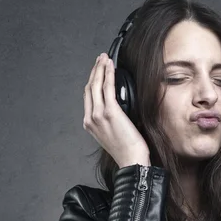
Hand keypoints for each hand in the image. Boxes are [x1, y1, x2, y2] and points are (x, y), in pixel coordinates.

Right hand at [83, 53, 150, 167]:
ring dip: (100, 69)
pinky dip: (108, 74)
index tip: (98, 70)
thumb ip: (110, 119)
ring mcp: (98, 115)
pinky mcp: (110, 112)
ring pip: (96, 85)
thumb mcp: (113, 133)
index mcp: (90, 124)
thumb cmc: (127, 150)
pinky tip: (110, 67)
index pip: (88, 97)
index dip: (92, 80)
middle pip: (89, 88)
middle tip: (100, 59)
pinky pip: (107, 88)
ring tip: (104, 58)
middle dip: (94, 71)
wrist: (131, 161)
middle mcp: (91, 118)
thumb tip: (118, 105)